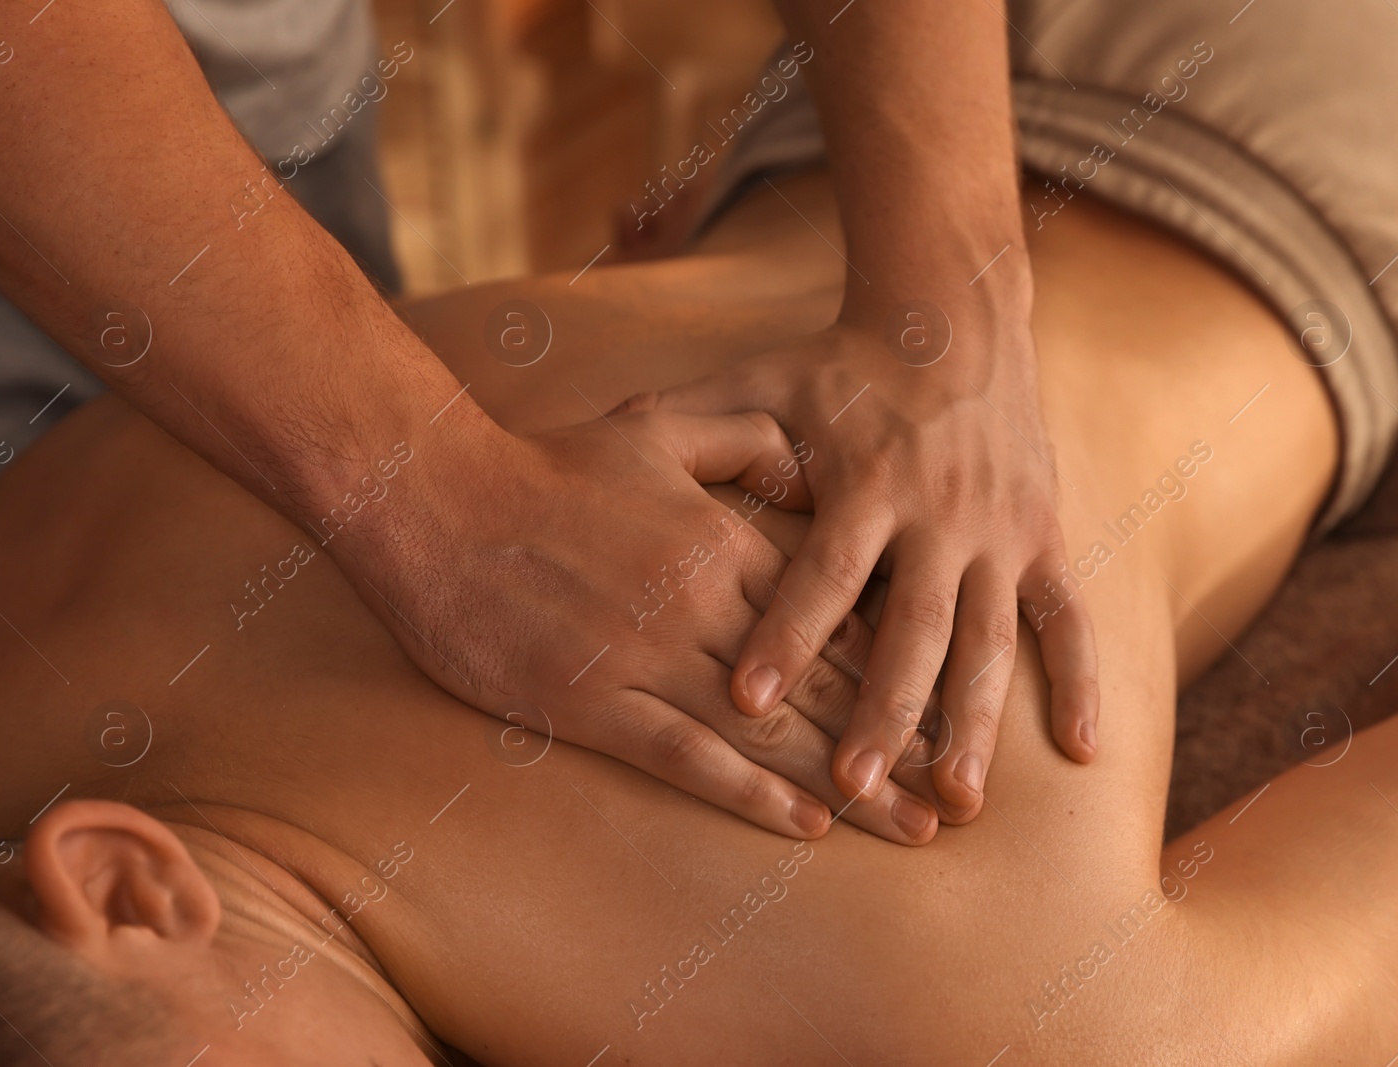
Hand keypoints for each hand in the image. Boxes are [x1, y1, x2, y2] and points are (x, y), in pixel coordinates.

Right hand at [327, 407, 943, 844]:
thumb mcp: (658, 427)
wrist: (440, 501)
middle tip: (957, 800)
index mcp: (729, 545)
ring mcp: (655, 659)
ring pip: (775, 734)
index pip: (838, 620)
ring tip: (913, 828)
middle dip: (895, 747)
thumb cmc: (547, 465)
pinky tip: (807, 826)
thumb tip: (811, 469)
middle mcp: (709, 608)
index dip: (898, 673)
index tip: (949, 713)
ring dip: (849, 784)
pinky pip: (691, 758)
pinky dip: (753, 794)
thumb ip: (745, 441)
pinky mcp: (598, 703)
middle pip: (825, 689)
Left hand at [625, 305, 1098, 819]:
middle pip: (910, 628)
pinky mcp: (1043, 535)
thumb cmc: (840, 363)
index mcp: (866, 481)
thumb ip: (695, 419)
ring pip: (989, 639)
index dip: (783, 636)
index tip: (747, 702)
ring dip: (973, 722)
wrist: (954, 316)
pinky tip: (1079, 751)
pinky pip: (1069, 617)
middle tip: (853, 788)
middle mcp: (938, 513)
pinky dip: (1080, 682)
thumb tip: (610, 441)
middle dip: (881, 713)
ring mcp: (999, 530)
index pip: (821, 573)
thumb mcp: (762, 379)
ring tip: (954, 800)